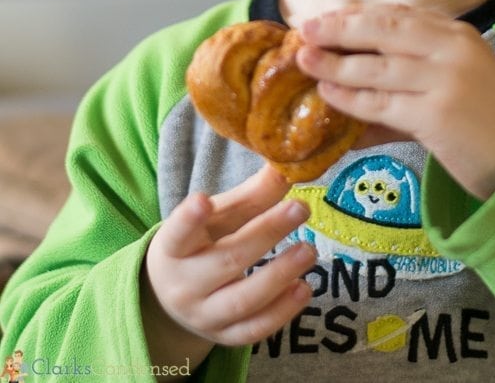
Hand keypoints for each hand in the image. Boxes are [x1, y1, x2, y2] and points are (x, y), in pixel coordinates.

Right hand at [143, 165, 315, 366]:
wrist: (174, 297)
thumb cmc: (201, 243)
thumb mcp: (216, 217)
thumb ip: (249, 196)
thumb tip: (283, 168)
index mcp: (173, 247)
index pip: (178, 233)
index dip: (189, 219)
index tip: (203, 199)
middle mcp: (184, 285)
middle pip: (225, 261)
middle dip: (266, 234)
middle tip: (300, 208)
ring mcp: (203, 316)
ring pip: (242, 300)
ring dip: (280, 275)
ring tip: (309, 250)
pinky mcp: (224, 337)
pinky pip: (254, 329)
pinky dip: (282, 311)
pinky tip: (304, 288)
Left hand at [297, 4, 494, 200]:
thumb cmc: (481, 118)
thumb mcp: (451, 78)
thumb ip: (408, 69)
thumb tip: (349, 69)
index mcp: (456, 33)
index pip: (396, 15)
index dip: (355, 15)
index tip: (324, 18)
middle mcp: (453, 49)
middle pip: (383, 30)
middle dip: (339, 28)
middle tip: (305, 30)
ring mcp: (446, 81)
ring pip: (377, 67)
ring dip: (335, 64)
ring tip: (306, 61)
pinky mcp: (437, 116)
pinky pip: (381, 103)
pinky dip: (350, 98)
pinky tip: (328, 94)